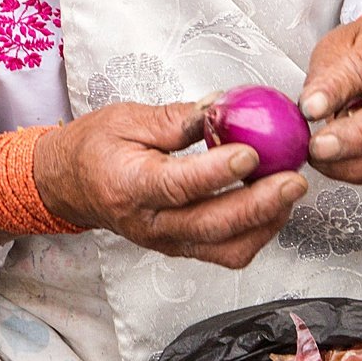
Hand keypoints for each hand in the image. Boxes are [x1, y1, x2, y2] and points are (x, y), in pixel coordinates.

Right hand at [35, 101, 305, 269]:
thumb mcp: (126, 118)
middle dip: (259, 205)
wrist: (67, 185)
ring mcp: (167, 242)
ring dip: (265, 223)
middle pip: (211, 226)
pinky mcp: (182, 248)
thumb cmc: (94, 147)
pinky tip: (272, 204)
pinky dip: (257, 232)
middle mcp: (150, 223)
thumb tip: (223, 109)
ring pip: (226, 248)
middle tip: (293, 180)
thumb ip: (177, 118)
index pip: (177, 185)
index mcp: (129, 185)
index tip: (250, 153)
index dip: (217, 173)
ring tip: (289, 189)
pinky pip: (226, 251)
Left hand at [299, 11, 361, 183]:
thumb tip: (310, 107)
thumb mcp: (341, 43)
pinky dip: (360, 172)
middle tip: (318, 147)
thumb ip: (325, 73)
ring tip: (321, 158)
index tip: (310, 107)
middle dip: (352, 139)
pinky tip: (338, 164)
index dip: (336, 90)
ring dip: (354, 165)